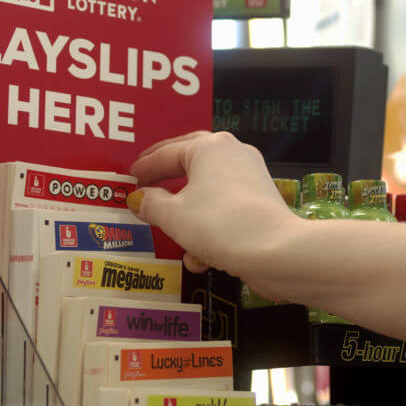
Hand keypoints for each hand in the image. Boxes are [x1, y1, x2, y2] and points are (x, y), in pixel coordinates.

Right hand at [128, 131, 299, 290]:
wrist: (275, 252)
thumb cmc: (220, 225)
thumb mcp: (173, 216)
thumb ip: (150, 204)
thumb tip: (140, 198)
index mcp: (209, 146)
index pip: (166, 154)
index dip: (144, 168)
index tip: (130, 178)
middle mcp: (233, 153)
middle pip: (190, 162)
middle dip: (167, 177)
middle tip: (147, 179)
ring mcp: (250, 175)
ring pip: (208, 191)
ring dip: (189, 215)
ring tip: (175, 235)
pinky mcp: (261, 201)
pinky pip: (226, 209)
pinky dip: (210, 228)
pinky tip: (202, 258)